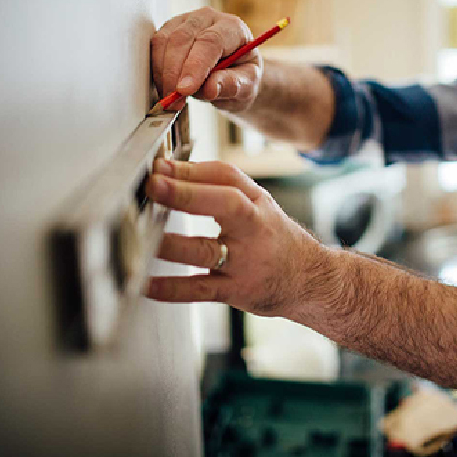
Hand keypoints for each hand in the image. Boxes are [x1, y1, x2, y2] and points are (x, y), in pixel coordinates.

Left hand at [145, 158, 333, 316]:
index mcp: (256, 203)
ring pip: (207, 251)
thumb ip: (221, 188)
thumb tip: (169, 171)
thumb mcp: (259, 206)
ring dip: (173, 244)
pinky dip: (173, 288)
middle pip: (224, 205)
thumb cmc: (274, 238)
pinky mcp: (237, 291)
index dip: (192, 169)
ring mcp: (245, 262)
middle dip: (187, 194)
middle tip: (155, 185)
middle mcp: (253, 229)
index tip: (160, 165)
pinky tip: (147, 284)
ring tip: (145, 236)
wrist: (311, 280)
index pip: (227, 177)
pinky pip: (201, 290)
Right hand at [150, 7, 261, 112]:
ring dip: (163, 72)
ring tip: (172, 98)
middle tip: (175, 100)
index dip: (195, 66)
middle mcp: (208, 18)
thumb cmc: (243, 78)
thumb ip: (232, 86)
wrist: (234, 74)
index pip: (210, 41)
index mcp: (233, 28)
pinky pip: (155, 46)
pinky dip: (157, 69)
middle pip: (183, 38)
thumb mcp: (247, 87)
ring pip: (164, 41)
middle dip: (174, 72)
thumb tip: (211, 89)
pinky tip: (165, 87)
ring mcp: (186, 21)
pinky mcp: (169, 29)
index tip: (185, 90)